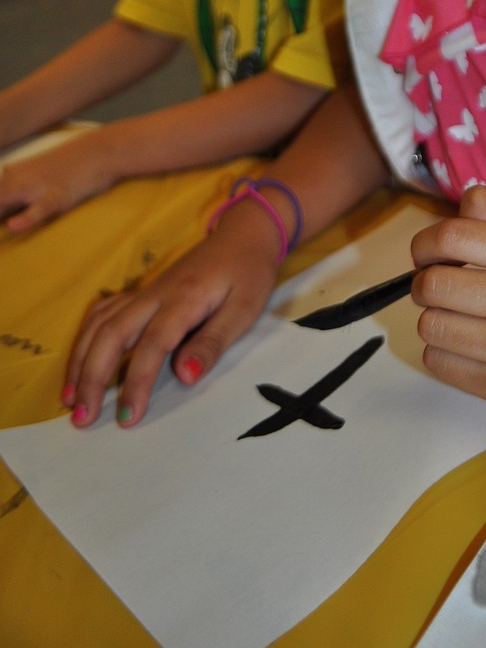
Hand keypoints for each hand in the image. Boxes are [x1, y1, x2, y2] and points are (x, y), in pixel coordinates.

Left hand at [0, 130, 117, 231]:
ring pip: (2, 204)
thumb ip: (15, 192)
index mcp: (10, 174)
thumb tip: (5, 219)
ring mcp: (36, 187)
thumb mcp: (37, 172)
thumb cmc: (70, 164)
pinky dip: (24, 218)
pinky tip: (13, 225)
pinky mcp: (57, 196)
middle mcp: (16, 179)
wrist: (100, 149)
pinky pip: (37, 209)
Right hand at [63, 213, 279, 427]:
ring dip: (81, 360)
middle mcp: (156, 294)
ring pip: (100, 323)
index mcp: (184, 299)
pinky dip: (86, 336)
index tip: (127, 417)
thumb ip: (213, 343)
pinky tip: (80, 360)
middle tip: (82, 419)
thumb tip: (185, 377)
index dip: (136, 382)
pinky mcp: (142, 292)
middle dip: (92, 378)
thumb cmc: (248, 274)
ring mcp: (145, 291)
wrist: (243, 235)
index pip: (153, 344)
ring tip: (70, 398)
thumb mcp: (244, 310)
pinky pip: (103, 311)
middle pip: (112, 334)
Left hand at [410, 185, 485, 412]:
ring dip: (434, 318)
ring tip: (457, 317)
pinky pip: (438, 363)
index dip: (425, 244)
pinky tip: (467, 345)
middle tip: (437, 286)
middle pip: (433, 285)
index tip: (427, 253)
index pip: (452, 238)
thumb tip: (455, 209)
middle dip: (424, 283)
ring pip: (430, 326)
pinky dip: (442, 351)